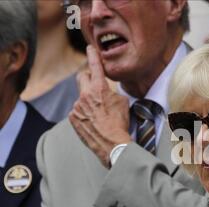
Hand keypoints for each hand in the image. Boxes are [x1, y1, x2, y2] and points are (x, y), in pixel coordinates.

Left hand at [69, 45, 130, 167]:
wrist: (112, 145)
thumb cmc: (120, 124)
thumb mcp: (123, 103)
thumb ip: (113, 92)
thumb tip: (109, 92)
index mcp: (99, 89)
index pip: (95, 66)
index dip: (93, 55)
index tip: (90, 48)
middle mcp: (85, 95)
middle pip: (81, 77)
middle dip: (87, 77)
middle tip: (94, 81)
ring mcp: (76, 107)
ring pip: (81, 97)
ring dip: (88, 101)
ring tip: (100, 114)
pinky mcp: (73, 118)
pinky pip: (78, 111)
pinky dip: (85, 113)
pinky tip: (94, 122)